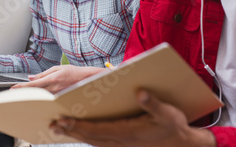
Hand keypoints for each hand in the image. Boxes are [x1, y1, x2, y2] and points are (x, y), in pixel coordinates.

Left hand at [11, 65, 104, 93]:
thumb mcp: (57, 68)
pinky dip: (40, 99)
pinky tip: (36, 98)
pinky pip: (47, 100)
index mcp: (52, 79)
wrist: (87, 79)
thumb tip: (31, 77)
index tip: (13, 89)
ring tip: (23, 96)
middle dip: (24, 93)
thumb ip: (43, 74)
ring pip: (40, 97)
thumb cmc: (73, 72)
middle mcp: (54, 89)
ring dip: (31, 96)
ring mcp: (57, 96)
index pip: (33, 84)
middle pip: (34, 93)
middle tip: (14, 94)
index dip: (21, 87)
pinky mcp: (60, 99)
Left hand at [50, 89, 216, 146]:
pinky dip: (87, 136)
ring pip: (93, 141)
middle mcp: (122, 141)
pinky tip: (78, 131)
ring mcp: (122, 145)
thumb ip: (153, 104)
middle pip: (90, 137)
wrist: (183, 144)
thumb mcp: (168, 113)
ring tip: (58, 127)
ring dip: (75, 134)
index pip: (97, 129)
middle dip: (70, 130)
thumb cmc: (174, 126)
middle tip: (51, 124)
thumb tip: (140, 92)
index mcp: (129, 132)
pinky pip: (100, 142)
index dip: (78, 125)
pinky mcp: (123, 144)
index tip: (62, 120)